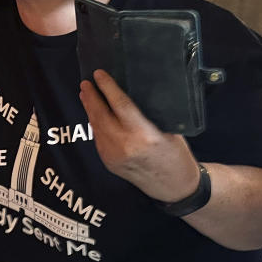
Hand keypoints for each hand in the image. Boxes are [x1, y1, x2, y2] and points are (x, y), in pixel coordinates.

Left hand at [79, 69, 200, 202]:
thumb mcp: (168, 130)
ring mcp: (113, 155)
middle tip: (85, 82)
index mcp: (144, 135)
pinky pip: (98, 137)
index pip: (120, 105)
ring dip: (89, 109)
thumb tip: (130, 92)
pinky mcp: (108, 162)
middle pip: (101, 114)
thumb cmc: (176, 154)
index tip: (99, 74)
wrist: (174, 187)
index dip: (107, 87)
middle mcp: (124, 145)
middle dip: (91, 96)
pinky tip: (94, 114)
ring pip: (96, 126)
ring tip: (86, 94)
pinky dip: (95, 123)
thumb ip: (147, 115)